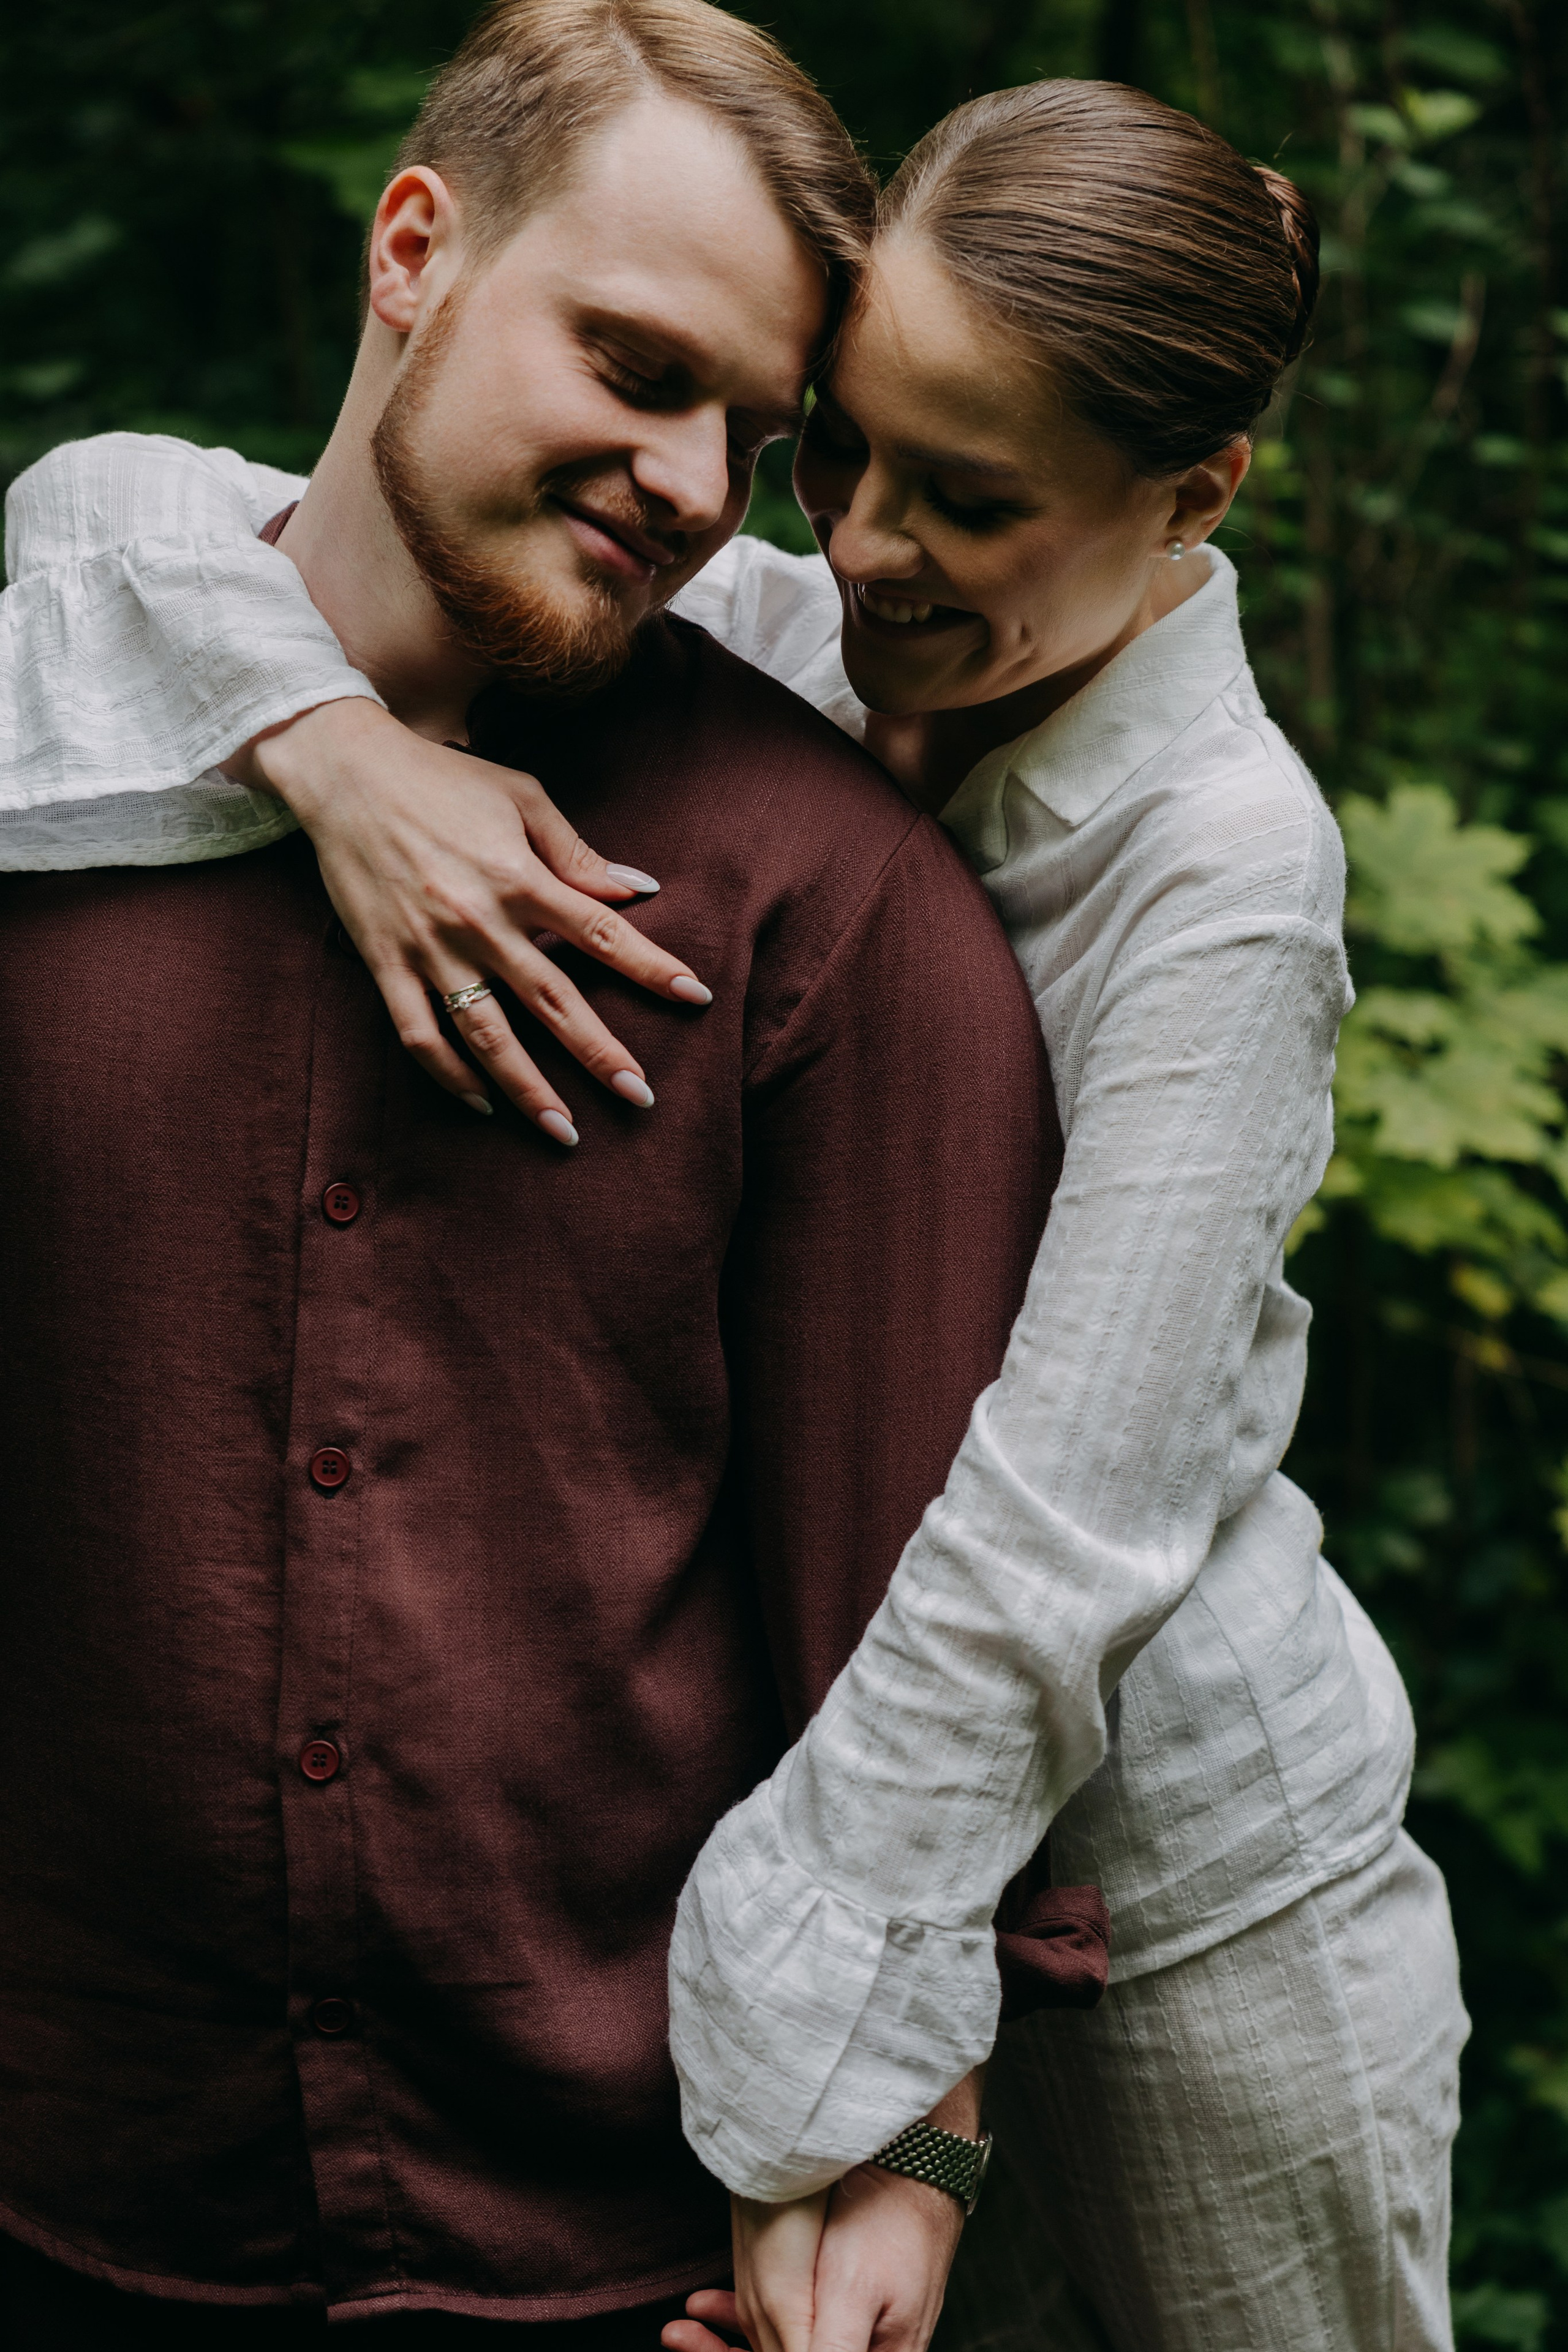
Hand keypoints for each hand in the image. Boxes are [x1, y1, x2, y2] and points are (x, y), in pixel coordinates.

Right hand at [238, 698, 712, 1140]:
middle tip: (639, 1097)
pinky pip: (419, 1034)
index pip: (601, 934)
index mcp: (518, 877)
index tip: (694, 997)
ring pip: (487, 1035)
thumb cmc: (441, 778)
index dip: (651, 968)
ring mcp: (429, 949)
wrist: (344, 772)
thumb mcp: (521, 795)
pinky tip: (482, 1101)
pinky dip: (449, 1074)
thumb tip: (637, 890)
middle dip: (601, 1054)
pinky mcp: (385, 964)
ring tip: (564, 1131)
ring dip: (529, 1088)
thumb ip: (577, 851)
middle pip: (553, 1002)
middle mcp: (478, 922)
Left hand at [662, 2073, 981, 2351]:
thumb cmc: (887, 2225)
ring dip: (729, 2341)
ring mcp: (851, 2331)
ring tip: (682, 2327)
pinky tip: (711, 2304)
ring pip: (780, 2347)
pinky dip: (745, 2319)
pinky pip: (788, 2324)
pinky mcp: (839, 2304)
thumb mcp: (851, 2295)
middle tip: (675, 2336)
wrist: (919, 2163)